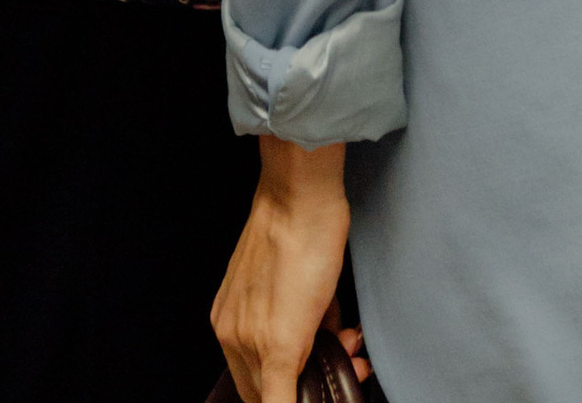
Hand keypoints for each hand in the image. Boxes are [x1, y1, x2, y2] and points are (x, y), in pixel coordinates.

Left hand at [213, 137, 350, 402]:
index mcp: (229, 321)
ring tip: (352, 344)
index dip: (292, 381)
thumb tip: (328, 341)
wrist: (297, 197)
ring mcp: (249, 343)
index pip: (255, 378)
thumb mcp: (289, 281)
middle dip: (310, 383)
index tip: (326, 359)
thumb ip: (298, 319)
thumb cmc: (298, 225)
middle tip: (349, 355)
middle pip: (266, 391)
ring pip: (280, 393)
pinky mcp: (277, 347)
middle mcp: (232, 336)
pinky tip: (320, 394)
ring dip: (325, 376)